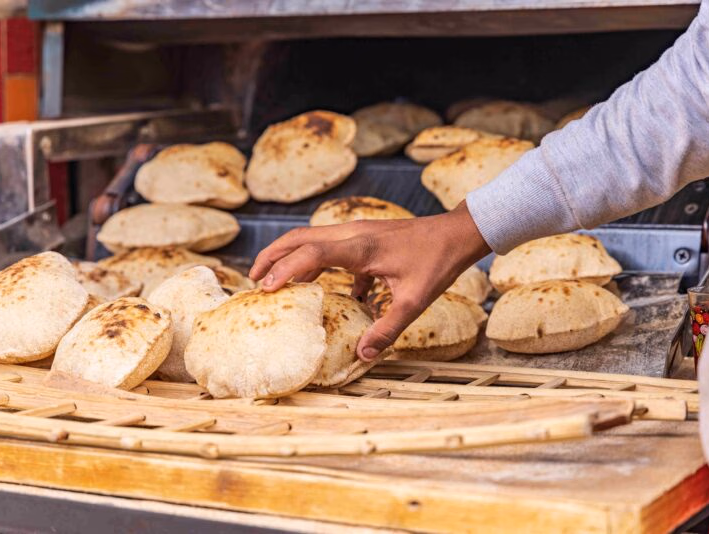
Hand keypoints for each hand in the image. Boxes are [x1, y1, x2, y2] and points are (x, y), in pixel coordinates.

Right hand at [249, 202, 490, 361]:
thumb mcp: (414, 302)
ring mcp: (356, 233)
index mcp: (359, 247)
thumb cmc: (437, 262)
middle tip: (252, 281)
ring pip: (311, 238)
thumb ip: (387, 329)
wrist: (457, 233)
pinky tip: (320, 287)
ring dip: (289, 257)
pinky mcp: (363, 238)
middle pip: (298, 237)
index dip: (284, 269)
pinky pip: (329, 247)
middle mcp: (351, 234)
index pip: (310, 252)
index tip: (264, 289)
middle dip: (272, 256)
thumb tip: (362, 355)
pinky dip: (315, 262)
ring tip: (272, 281)